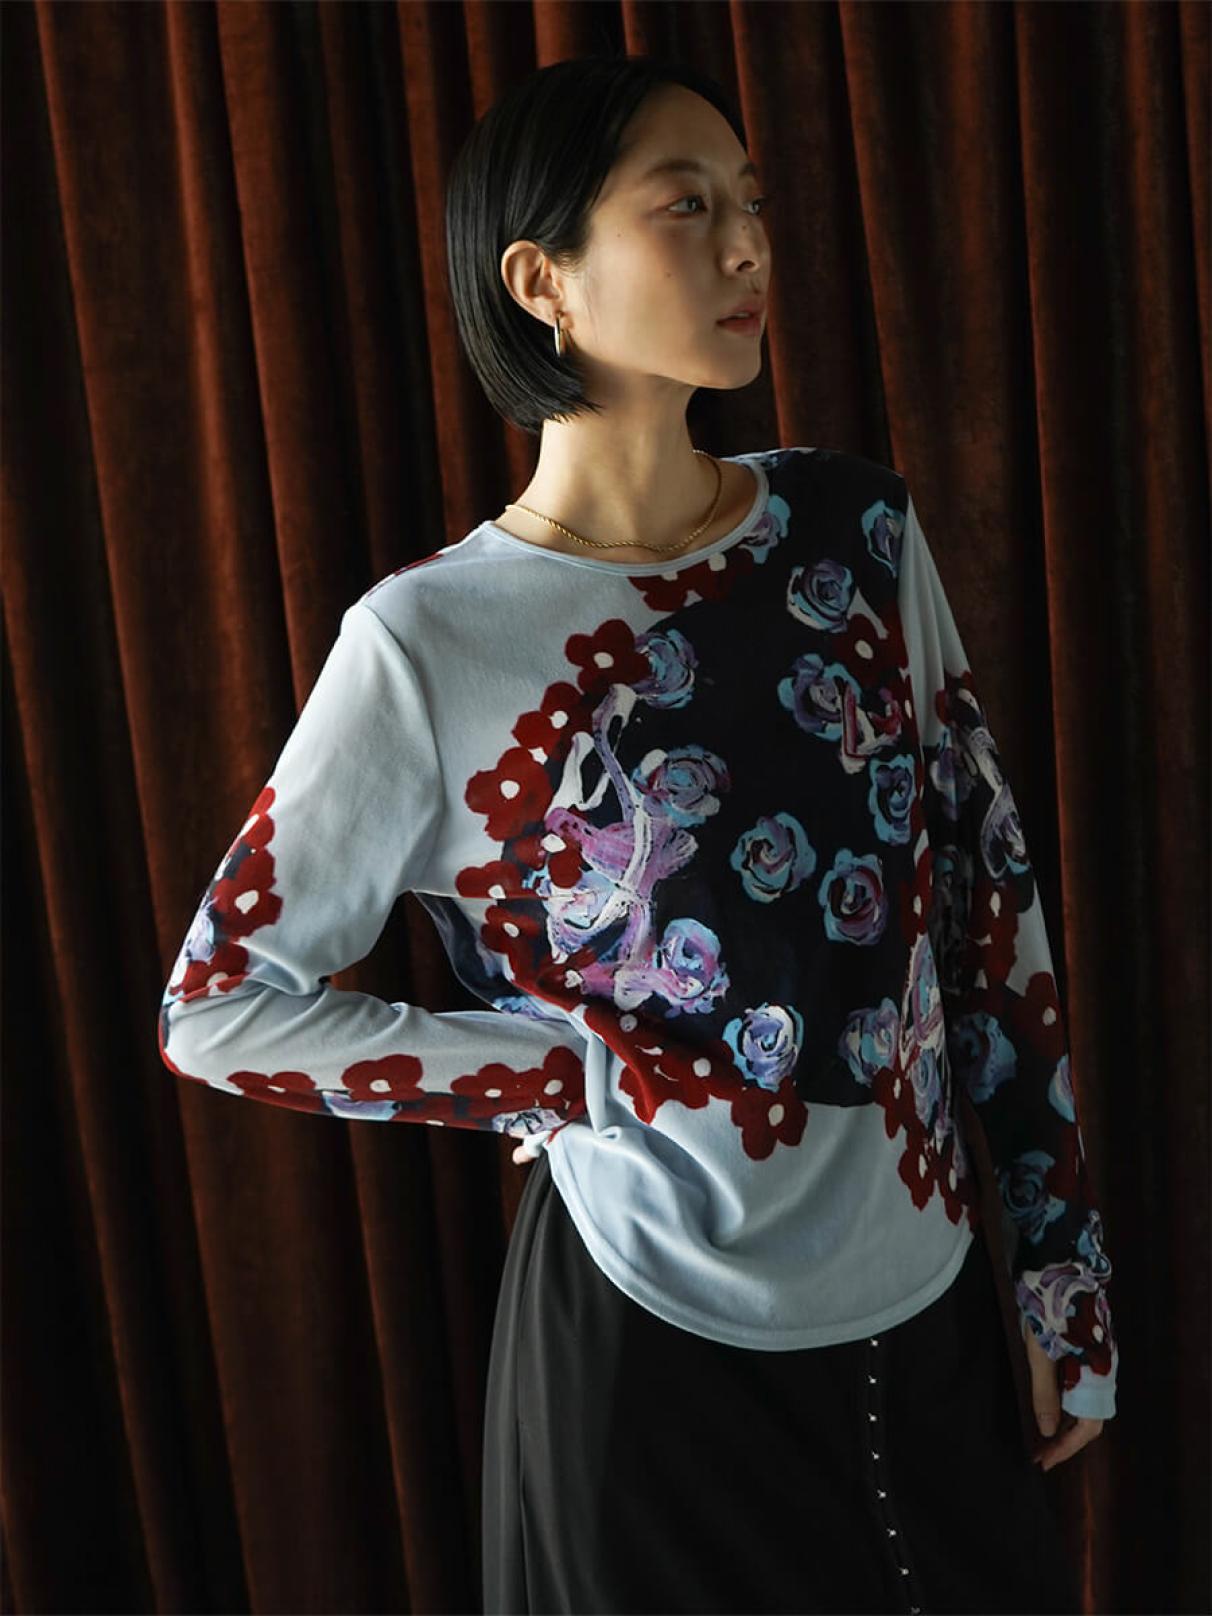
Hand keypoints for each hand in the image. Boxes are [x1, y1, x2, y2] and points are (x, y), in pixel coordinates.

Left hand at [1022, 1317, 1103, 1469]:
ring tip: (1042, 1437)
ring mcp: (1098, 1358)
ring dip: (1066, 1423)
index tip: (1042, 1460)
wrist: (1058, 1263)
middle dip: (1066, 1440)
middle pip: (1090, 1418)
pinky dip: (1067, 1403)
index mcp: (1097, 1373)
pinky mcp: (1090, 1348)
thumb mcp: (1039, 1351)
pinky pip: (1083, 1386)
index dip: (1065, 1447)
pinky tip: (1051, 1407)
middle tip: (1040, 1453)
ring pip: (1086, 1403)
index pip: (1087, 1426)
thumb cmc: (1046, 1306)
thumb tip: (1046, 1430)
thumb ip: (1045, 1391)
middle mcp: (1104, 1369)